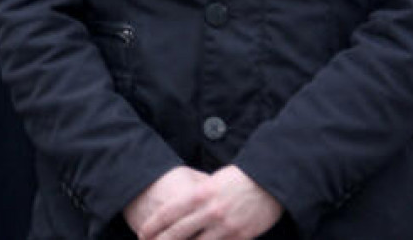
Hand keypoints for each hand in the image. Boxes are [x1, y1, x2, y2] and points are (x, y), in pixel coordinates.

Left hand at [125, 166, 281, 239]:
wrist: (270, 182)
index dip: (151, 226)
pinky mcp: (240, 238)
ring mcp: (225, 227)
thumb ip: (195, 197)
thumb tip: (175, 212)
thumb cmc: (238, 179)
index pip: (168, 213)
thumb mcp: (212, 181)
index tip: (142, 234)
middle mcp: (210, 211)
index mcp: (200, 193)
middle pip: (176, 233)